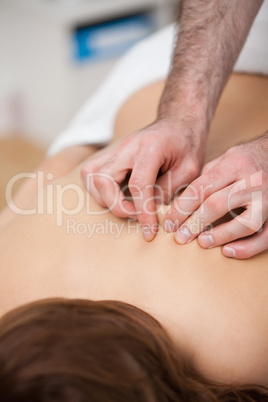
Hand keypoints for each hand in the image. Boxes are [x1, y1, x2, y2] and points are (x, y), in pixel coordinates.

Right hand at [81, 118, 205, 240]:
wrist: (178, 121)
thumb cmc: (187, 144)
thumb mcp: (190, 169)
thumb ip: (169, 190)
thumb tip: (150, 210)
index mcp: (151, 147)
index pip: (139, 184)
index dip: (142, 211)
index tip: (149, 231)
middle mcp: (127, 147)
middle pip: (103, 179)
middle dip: (116, 205)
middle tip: (136, 215)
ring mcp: (116, 149)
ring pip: (90, 176)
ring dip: (104, 198)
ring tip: (127, 207)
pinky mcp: (111, 155)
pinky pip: (91, 173)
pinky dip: (99, 190)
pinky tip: (118, 197)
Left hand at [164, 132, 267, 258]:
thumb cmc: (248, 159)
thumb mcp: (226, 158)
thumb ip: (207, 178)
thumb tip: (183, 202)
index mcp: (235, 164)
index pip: (202, 188)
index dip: (182, 208)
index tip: (170, 223)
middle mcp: (253, 181)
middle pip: (218, 204)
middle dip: (195, 223)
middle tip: (180, 237)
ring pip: (245, 224)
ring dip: (220, 236)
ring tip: (202, 242)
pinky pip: (265, 237)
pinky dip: (247, 248)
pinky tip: (228, 251)